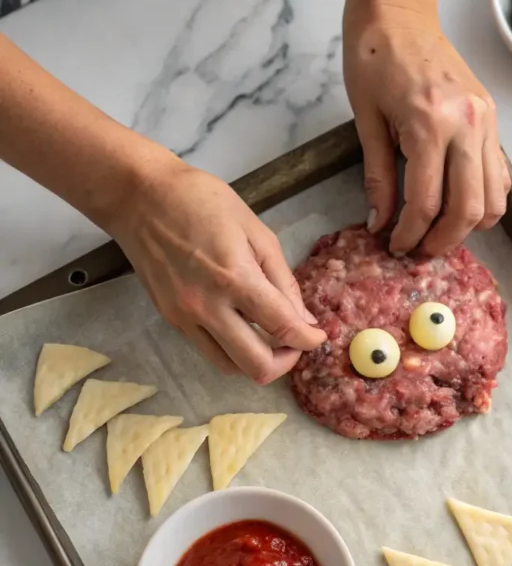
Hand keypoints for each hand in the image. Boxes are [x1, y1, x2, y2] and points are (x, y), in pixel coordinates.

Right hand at [110, 159, 325, 381]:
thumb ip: (281, 278)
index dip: (309, 340)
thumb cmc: (200, 200)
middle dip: (286, 362)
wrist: (139, 197)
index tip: (318, 337)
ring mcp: (185, 318)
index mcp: (234, 278)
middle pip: (256, 366)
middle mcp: (207, 307)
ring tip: (270, 339)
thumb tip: (301, 318)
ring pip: (230, 368)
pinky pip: (209, 351)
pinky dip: (232, 350)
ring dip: (257, 362)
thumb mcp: (255, 230)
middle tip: (294, 342)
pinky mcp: (171, 320)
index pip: (282, 327)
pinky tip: (243, 328)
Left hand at [343, 5, 510, 254]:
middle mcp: (468, 125)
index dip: (409, 234)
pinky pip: (500, 174)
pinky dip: (485, 199)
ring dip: (469, 226)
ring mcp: (487, 121)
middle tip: (419, 250)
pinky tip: (458, 204)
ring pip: (495, 199)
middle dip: (443, 240)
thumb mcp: (366, 122)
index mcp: (430, 125)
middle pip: (468, 209)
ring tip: (439, 232)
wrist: (399, 12)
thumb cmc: (374, 59)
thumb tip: (380, 224)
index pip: (426, 203)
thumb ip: (378, 178)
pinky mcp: (493, 118)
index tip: (394, 246)